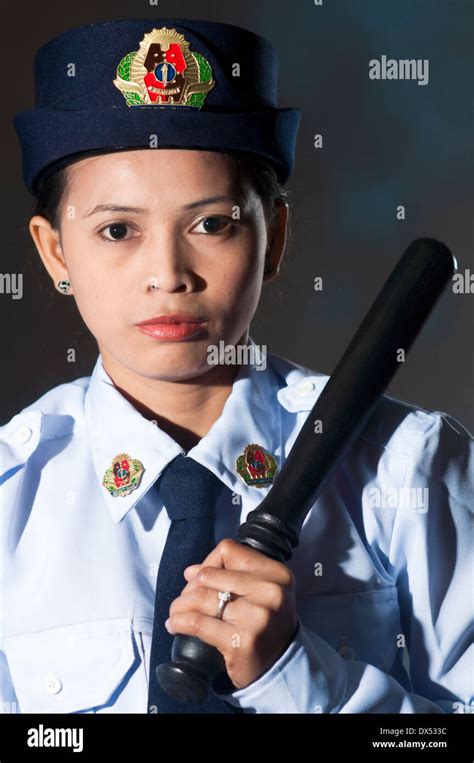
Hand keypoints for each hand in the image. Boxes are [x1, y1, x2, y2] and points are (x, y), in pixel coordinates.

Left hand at [165, 539, 298, 689]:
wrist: (281, 667)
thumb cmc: (267, 624)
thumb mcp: (262, 592)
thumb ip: (231, 575)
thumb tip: (191, 572)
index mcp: (276, 574)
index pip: (229, 551)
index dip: (208, 562)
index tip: (200, 578)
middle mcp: (269, 592)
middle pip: (209, 575)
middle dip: (189, 587)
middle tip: (184, 599)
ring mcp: (255, 617)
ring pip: (201, 598)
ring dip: (180, 605)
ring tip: (176, 612)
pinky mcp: (239, 641)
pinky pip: (197, 623)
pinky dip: (179, 622)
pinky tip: (174, 625)